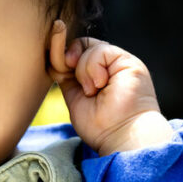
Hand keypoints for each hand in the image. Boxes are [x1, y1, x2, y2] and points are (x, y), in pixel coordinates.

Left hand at [47, 20, 173, 155]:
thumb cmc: (100, 125)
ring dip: (83, 69)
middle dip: (67, 56)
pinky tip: (100, 85)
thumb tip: (54, 56)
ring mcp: (117, 62)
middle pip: (79, 45)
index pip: (73, 52)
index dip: (60, 54)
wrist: (121, 136)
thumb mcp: (73, 95)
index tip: (57, 68)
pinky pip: (100, 50)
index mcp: (94, 74)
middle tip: (69, 72)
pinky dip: (93, 67)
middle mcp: (107, 66)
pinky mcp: (127, 61)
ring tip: (92, 90)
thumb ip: (65, 74)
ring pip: (87, 47)